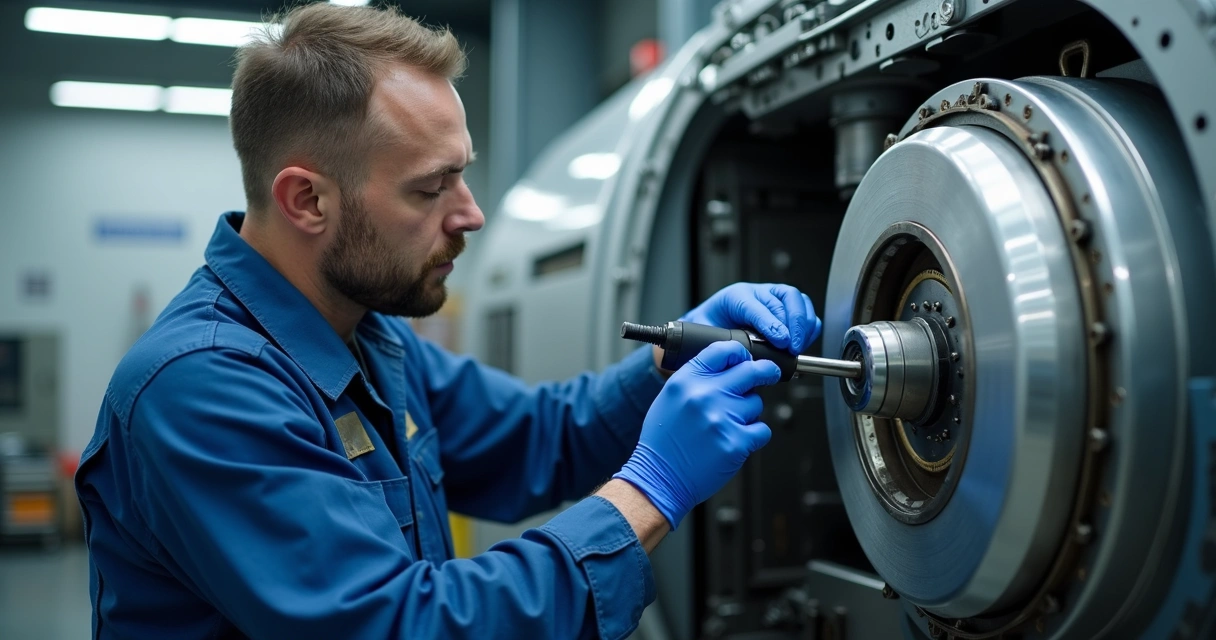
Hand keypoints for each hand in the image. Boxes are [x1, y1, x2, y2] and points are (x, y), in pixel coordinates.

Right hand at [615, 341, 780, 528]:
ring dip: (748, 414)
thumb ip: (697, 380)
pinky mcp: (736, 442)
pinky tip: (736, 440)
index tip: (747, 359)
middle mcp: (704, 395)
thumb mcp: (671, 398)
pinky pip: (762, 430)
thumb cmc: (664, 442)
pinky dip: (754, 436)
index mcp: (686, 381)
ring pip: (756, 403)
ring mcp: (722, 418)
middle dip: (766, 371)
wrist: (660, 478)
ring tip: (727, 426)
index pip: (723, 351)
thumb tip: (730, 367)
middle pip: (751, 371)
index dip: (740, 353)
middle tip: (771, 374)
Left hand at [682, 283, 821, 354]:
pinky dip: (809, 327)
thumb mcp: (708, 334)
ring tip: (798, 347)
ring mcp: (774, 297)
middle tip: (792, 347)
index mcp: (736, 296)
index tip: (780, 341)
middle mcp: (758, 293)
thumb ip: (718, 342)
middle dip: (793, 324)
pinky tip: (802, 343)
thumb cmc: (711, 328)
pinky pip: (806, 311)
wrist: (712, 323)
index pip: (758, 305)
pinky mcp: (787, 307)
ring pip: (799, 300)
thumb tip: (732, 353)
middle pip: (786, 297)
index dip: (771, 323)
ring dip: (803, 325)